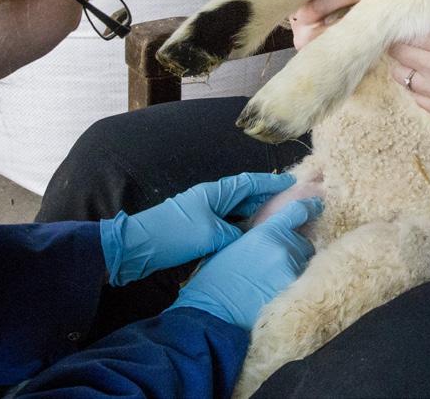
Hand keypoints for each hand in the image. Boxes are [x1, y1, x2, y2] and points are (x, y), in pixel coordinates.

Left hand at [100, 171, 295, 286]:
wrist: (138, 247)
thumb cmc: (176, 235)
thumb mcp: (211, 235)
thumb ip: (235, 234)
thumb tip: (249, 238)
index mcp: (215, 192)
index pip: (249, 183)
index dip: (270, 183)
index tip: (291, 183)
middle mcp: (211, 198)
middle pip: (244, 195)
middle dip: (265, 199)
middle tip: (287, 204)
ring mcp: (203, 213)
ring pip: (235, 211)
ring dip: (252, 215)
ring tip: (273, 221)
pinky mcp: (197, 229)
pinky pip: (226, 224)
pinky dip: (239, 228)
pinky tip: (249, 238)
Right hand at [171, 197, 322, 328]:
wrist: (213, 312)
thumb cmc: (216, 279)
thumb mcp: (234, 245)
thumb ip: (258, 236)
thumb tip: (269, 235)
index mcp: (267, 232)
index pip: (298, 212)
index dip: (310, 207)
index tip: (317, 205)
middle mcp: (284, 247)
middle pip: (304, 242)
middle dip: (295, 248)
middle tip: (277, 261)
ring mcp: (291, 271)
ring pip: (304, 264)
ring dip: (295, 267)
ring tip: (273, 280)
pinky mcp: (293, 293)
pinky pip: (301, 284)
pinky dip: (293, 286)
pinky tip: (275, 293)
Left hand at [388, 0, 429, 122]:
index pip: (405, 33)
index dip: (402, 25)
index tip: (405, 20)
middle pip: (398, 54)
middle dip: (400, 42)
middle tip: (408, 36)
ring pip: (402, 78)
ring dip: (405, 65)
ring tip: (417, 56)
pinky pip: (418, 98)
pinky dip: (419, 87)